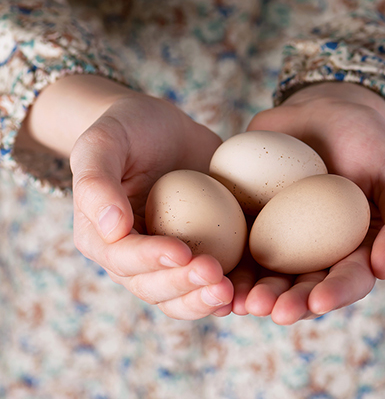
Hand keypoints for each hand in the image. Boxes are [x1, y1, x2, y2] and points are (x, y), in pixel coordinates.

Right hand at [69, 92, 242, 319]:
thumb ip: (96, 182)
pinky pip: (210, 277)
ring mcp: (169, 254)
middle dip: (184, 286)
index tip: (182, 251)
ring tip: (231, 293)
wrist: (163, 127)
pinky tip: (245, 288)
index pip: (123, 258)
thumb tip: (112, 229)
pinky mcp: (200, 247)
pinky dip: (228, 288)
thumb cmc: (127, 129)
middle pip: (155, 287)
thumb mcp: (102, 143)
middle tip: (216, 276)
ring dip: (205, 299)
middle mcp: (135, 255)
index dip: (151, 260)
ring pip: (182, 294)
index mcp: (103, 237)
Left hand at [231, 82, 384, 324]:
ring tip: (236, 300)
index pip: (348, 279)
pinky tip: (211, 269)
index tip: (316, 301)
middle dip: (284, 301)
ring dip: (251, 290)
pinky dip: (226, 260)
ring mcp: (282, 236)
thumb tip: (384, 269)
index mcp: (356, 250)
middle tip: (265, 307)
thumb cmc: (368, 140)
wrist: (322, 111)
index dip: (334, 294)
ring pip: (266, 272)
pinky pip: (237, 243)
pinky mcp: (251, 219)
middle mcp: (317, 251)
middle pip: (301, 286)